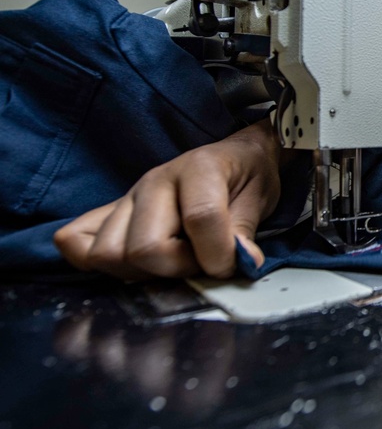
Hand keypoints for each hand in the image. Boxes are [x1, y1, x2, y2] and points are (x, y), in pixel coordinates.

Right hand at [53, 119, 281, 279]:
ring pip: (108, 253)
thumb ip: (244, 232)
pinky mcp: (111, 211)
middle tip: (200, 262)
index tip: (232, 264)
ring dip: (142, 272)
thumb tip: (241, 262)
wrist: (236, 156)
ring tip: (173, 262)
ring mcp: (129, 196)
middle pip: (144, 246)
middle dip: (177, 269)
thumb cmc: (247, 176)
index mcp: (199, 167)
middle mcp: (156, 179)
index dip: (218, 254)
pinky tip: (132, 264)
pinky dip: (95, 262)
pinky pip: (75, 241)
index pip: (200, 218)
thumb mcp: (259, 197)